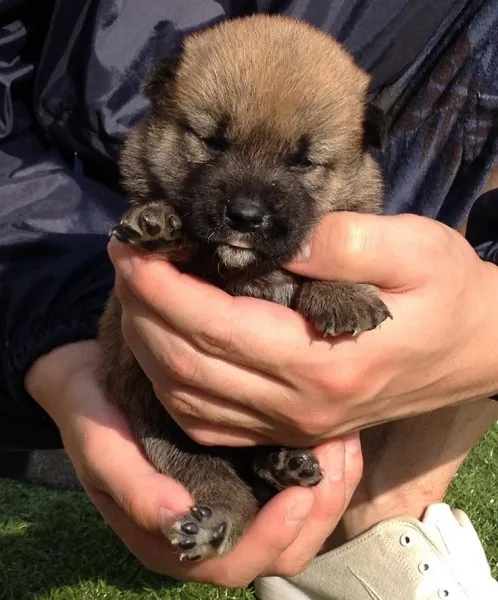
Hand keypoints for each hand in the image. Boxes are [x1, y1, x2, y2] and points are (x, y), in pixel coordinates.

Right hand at [25, 341, 362, 585]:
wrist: (96, 378)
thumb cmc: (95, 414)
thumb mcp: (99, 446)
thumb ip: (130, 485)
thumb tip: (176, 520)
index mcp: (175, 537)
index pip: (234, 561)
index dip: (270, 538)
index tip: (298, 495)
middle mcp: (212, 527)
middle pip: (281, 549)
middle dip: (316, 511)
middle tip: (335, 460)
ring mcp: (237, 497)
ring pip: (300, 521)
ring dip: (329, 488)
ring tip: (343, 443)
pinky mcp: (251, 468)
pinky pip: (298, 483)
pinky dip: (324, 465)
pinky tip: (335, 432)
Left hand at [108, 212, 497, 447]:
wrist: (476, 351)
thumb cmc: (448, 293)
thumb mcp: (414, 248)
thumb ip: (343, 242)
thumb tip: (275, 239)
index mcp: (323, 360)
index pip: (215, 326)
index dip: (161, 286)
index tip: (131, 245)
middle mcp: (298, 404)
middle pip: (188, 365)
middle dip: (141, 309)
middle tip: (124, 259)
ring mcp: (293, 425)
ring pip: (188, 400)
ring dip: (147, 348)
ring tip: (136, 296)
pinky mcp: (293, 430)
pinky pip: (211, 424)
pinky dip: (172, 389)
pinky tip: (163, 352)